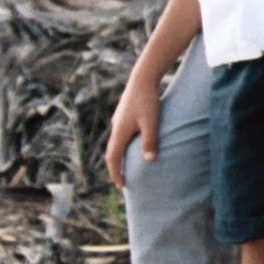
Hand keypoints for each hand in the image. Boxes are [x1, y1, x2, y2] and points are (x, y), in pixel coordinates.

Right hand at [106, 60, 163, 189]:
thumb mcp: (151, 122)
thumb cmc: (148, 100)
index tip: (121, 185)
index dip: (116, 173)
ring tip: (127, 166)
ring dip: (119, 156)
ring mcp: (119, 120)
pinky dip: (124, 145)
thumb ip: (150, 141)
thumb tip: (149, 161)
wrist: (143, 77)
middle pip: (112, 152)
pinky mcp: (124, 114)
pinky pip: (121, 135)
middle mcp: (116, 127)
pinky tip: (132, 145)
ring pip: (116, 143)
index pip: (113, 158)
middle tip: (122, 180)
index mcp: (120, 132)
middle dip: (116, 168)